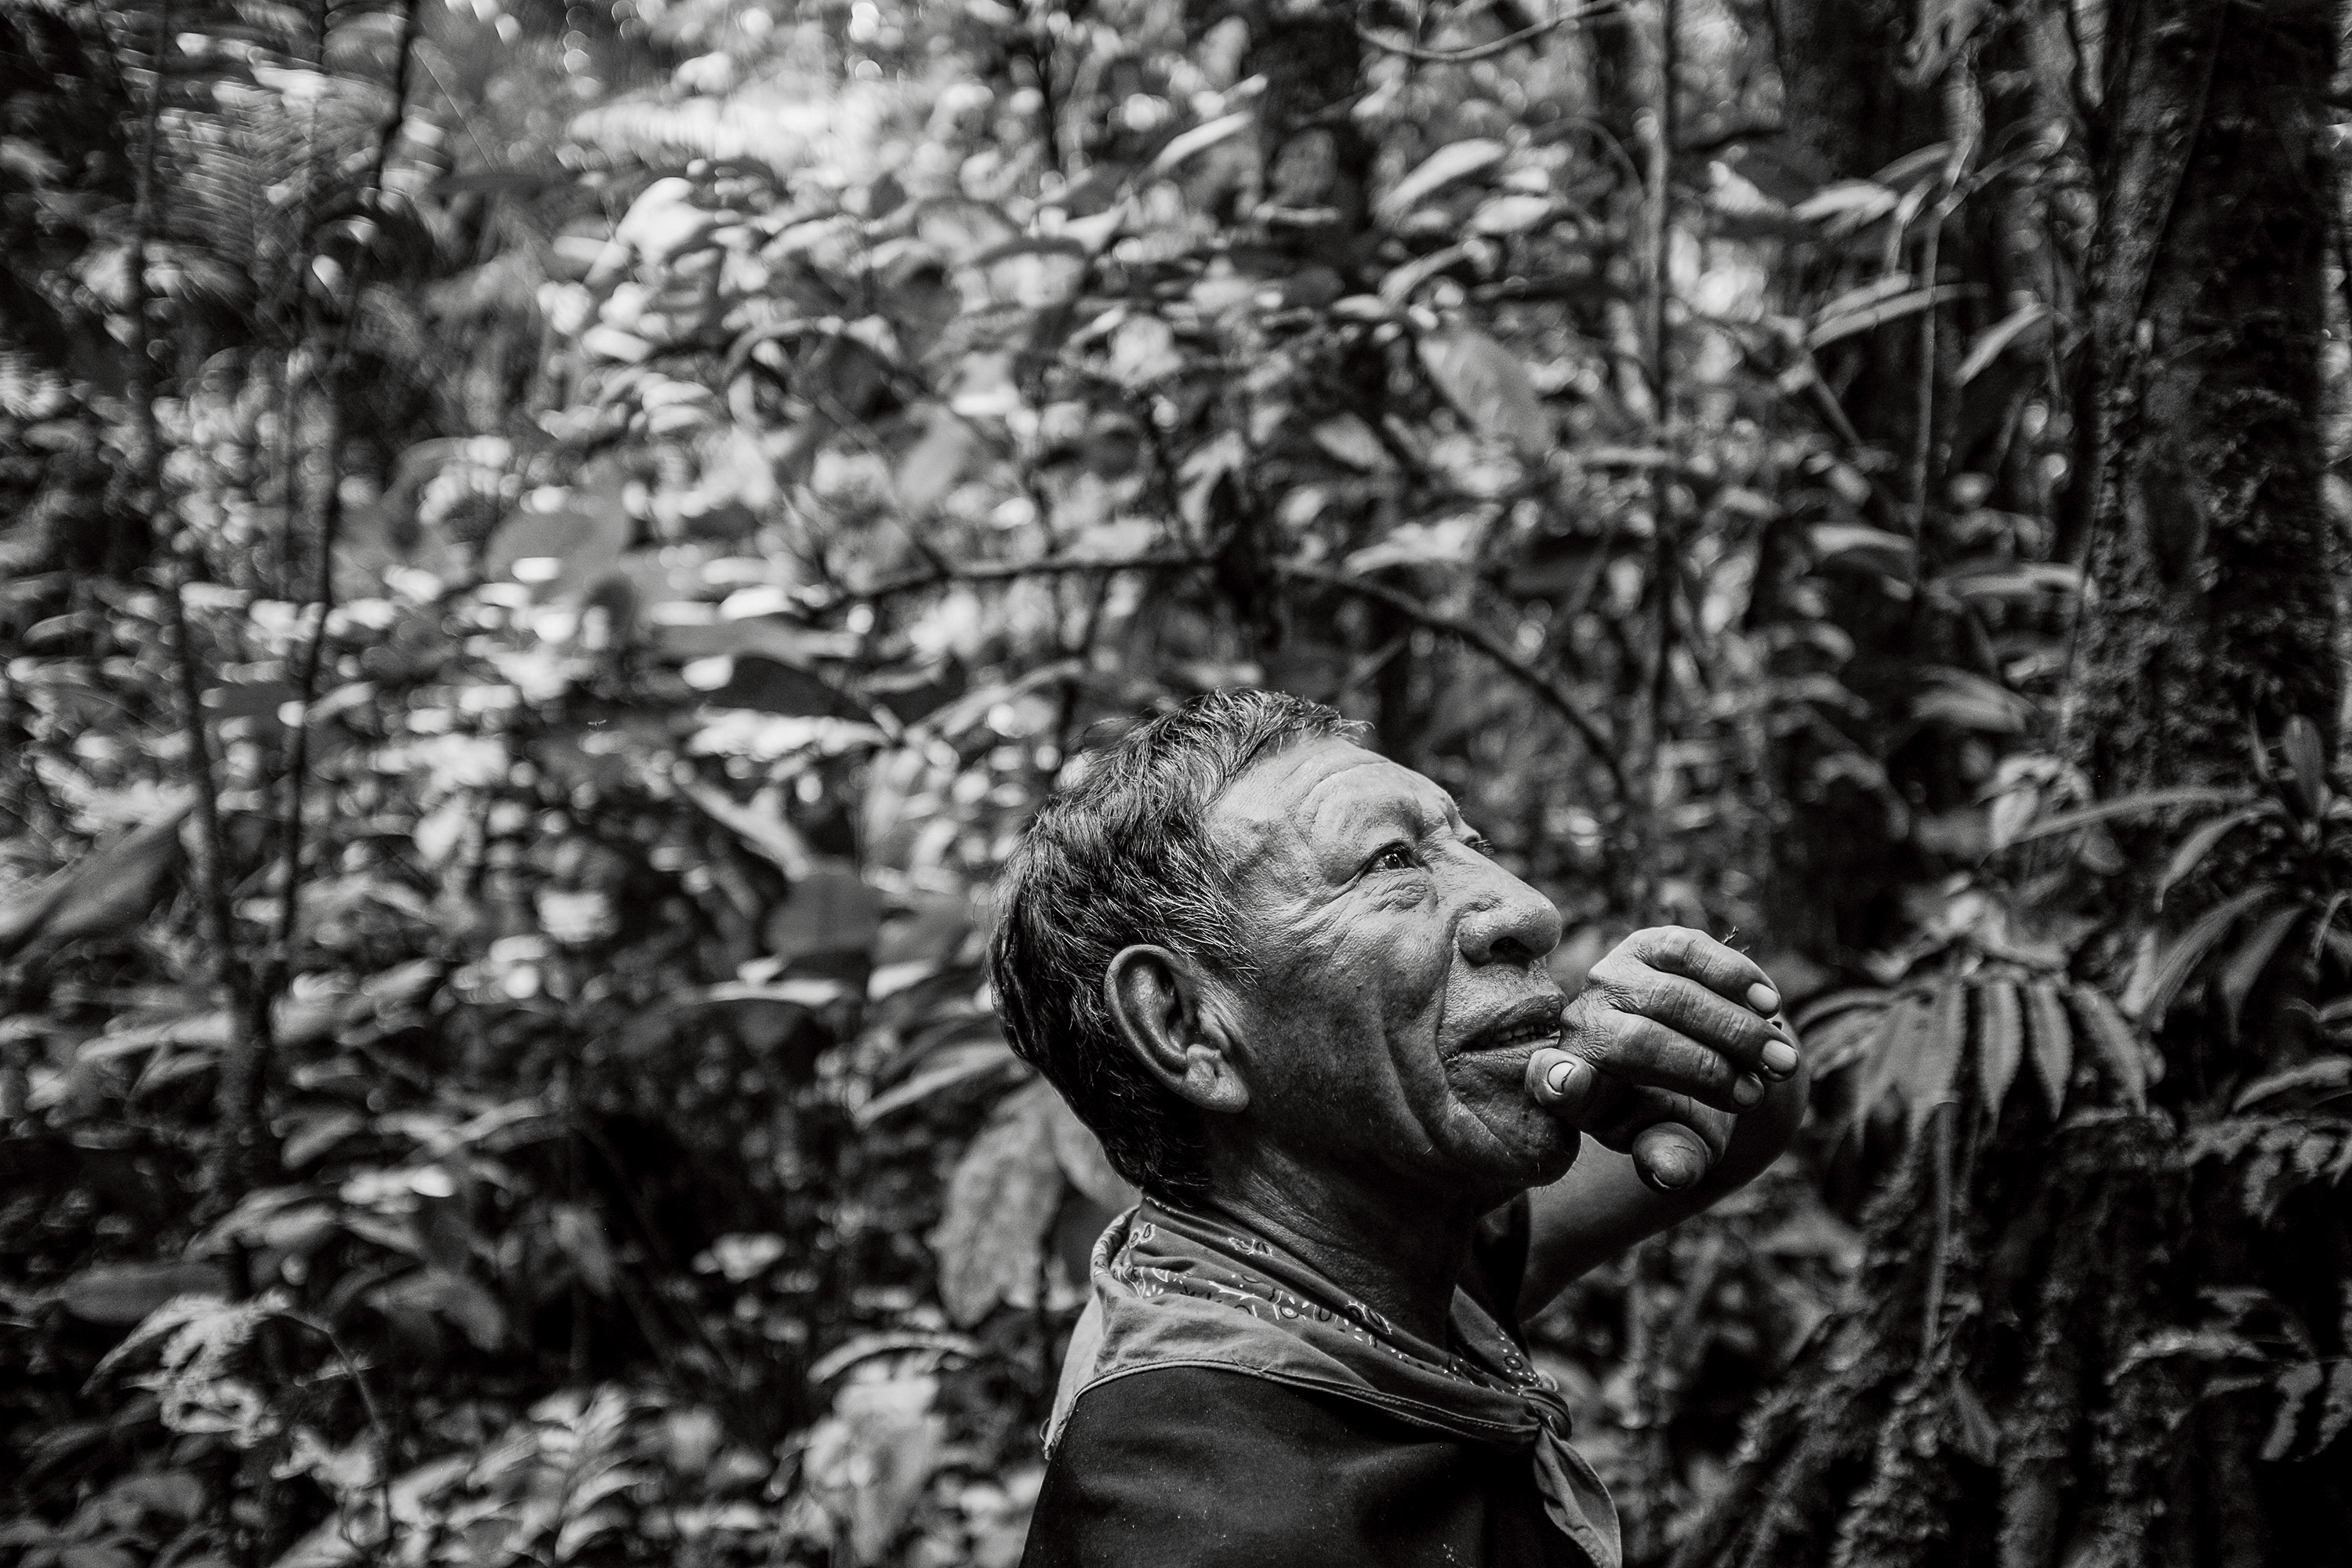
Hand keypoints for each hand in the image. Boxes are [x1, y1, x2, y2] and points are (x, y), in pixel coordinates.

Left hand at [1523, 927, 1797, 1192]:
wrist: (1709, 1058)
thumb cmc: (1684, 1112)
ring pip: (1671, 998)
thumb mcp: (1680, 1145)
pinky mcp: (1648, 946)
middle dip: (1704, 1069)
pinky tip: (1768, 1005)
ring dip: (1734, 1030)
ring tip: (1781, 1062)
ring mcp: (1611, 979)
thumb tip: (1670, 1175)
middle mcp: (1580, 1026)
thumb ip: (1672, 1160)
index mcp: (1572, 1087)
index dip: (1558, 1082)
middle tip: (1755, 1096)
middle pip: (1635, 1042)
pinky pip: (1688, 953)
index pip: (1550, 1082)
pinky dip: (1732, 977)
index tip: (1569, 1082)